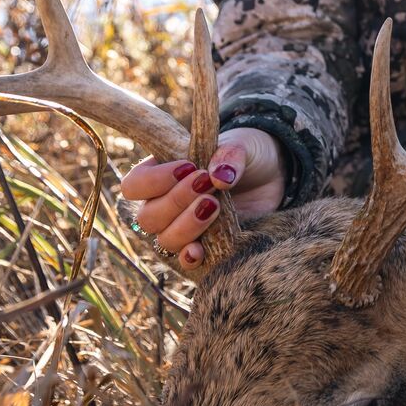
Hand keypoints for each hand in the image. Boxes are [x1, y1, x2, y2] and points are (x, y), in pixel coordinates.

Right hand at [119, 128, 284, 269]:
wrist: (271, 177)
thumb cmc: (247, 154)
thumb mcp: (243, 145)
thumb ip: (230, 154)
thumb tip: (221, 176)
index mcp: (161, 173)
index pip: (134, 185)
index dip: (154, 180)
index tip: (188, 167)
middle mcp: (165, 204)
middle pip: (148, 217)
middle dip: (176, 201)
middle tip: (206, 184)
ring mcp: (182, 228)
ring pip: (164, 239)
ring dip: (186, 225)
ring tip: (216, 205)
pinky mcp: (204, 246)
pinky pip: (184, 261)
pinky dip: (190, 257)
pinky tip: (200, 249)